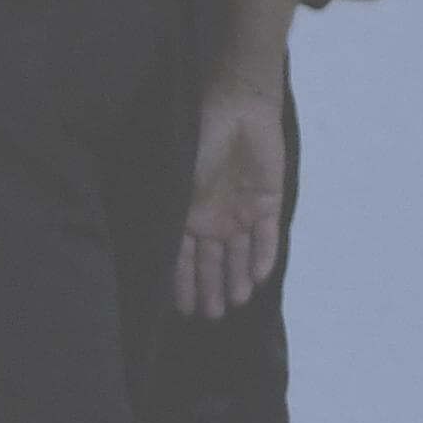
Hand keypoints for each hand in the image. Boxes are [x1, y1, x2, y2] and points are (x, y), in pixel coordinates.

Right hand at [175, 81, 286, 318]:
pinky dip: (262, 257)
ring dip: (236, 279)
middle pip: (212, 262)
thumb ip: (172, 217)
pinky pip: (266, 237)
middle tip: (211, 316)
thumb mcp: (176, 180)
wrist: (239, 105)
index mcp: (186, 212)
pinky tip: (258, 279)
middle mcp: (212, 217)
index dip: (181, 283)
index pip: (182, 257)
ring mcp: (241, 211)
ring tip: (234, 304)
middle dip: (211, 289)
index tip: (181, 310)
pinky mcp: (267, 203)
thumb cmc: (199, 138)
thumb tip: (155, 253)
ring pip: (239, 255)